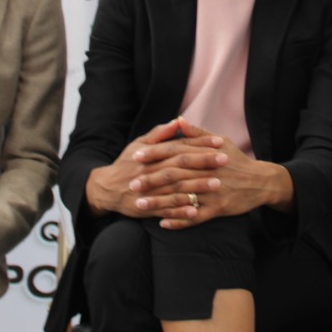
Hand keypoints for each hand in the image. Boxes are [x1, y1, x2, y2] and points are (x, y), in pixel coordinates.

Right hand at [84, 119, 226, 217]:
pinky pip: (166, 210)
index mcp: (152, 154)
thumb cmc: (126, 164)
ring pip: (176, 188)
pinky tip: (195, 210)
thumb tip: (178, 121)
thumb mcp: (139, 144)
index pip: (180, 146)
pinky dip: (180, 211)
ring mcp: (149, 191)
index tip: (220, 141)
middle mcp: (151, 171)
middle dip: (203, 162)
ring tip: (217, 184)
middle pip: (181, 165)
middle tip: (225, 160)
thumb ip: (159, 134)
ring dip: (197, 186)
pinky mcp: (147, 208)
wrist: (106, 188)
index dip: (200, 143)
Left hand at [134, 119, 293, 229]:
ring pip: (182, 198)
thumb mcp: (221, 142)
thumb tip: (178, 120)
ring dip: (159, 203)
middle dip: (151, 180)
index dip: (155, 153)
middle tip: (131, 184)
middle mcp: (208, 172)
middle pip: (175, 176)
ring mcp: (213, 192)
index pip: (176, 152)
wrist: (261, 182)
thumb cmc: (237, 160)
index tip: (136, 156)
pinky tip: (162, 223)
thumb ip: (197, 133)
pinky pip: (195, 218)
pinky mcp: (219, 209)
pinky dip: (179, 220)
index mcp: (206, 154)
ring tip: (139, 206)